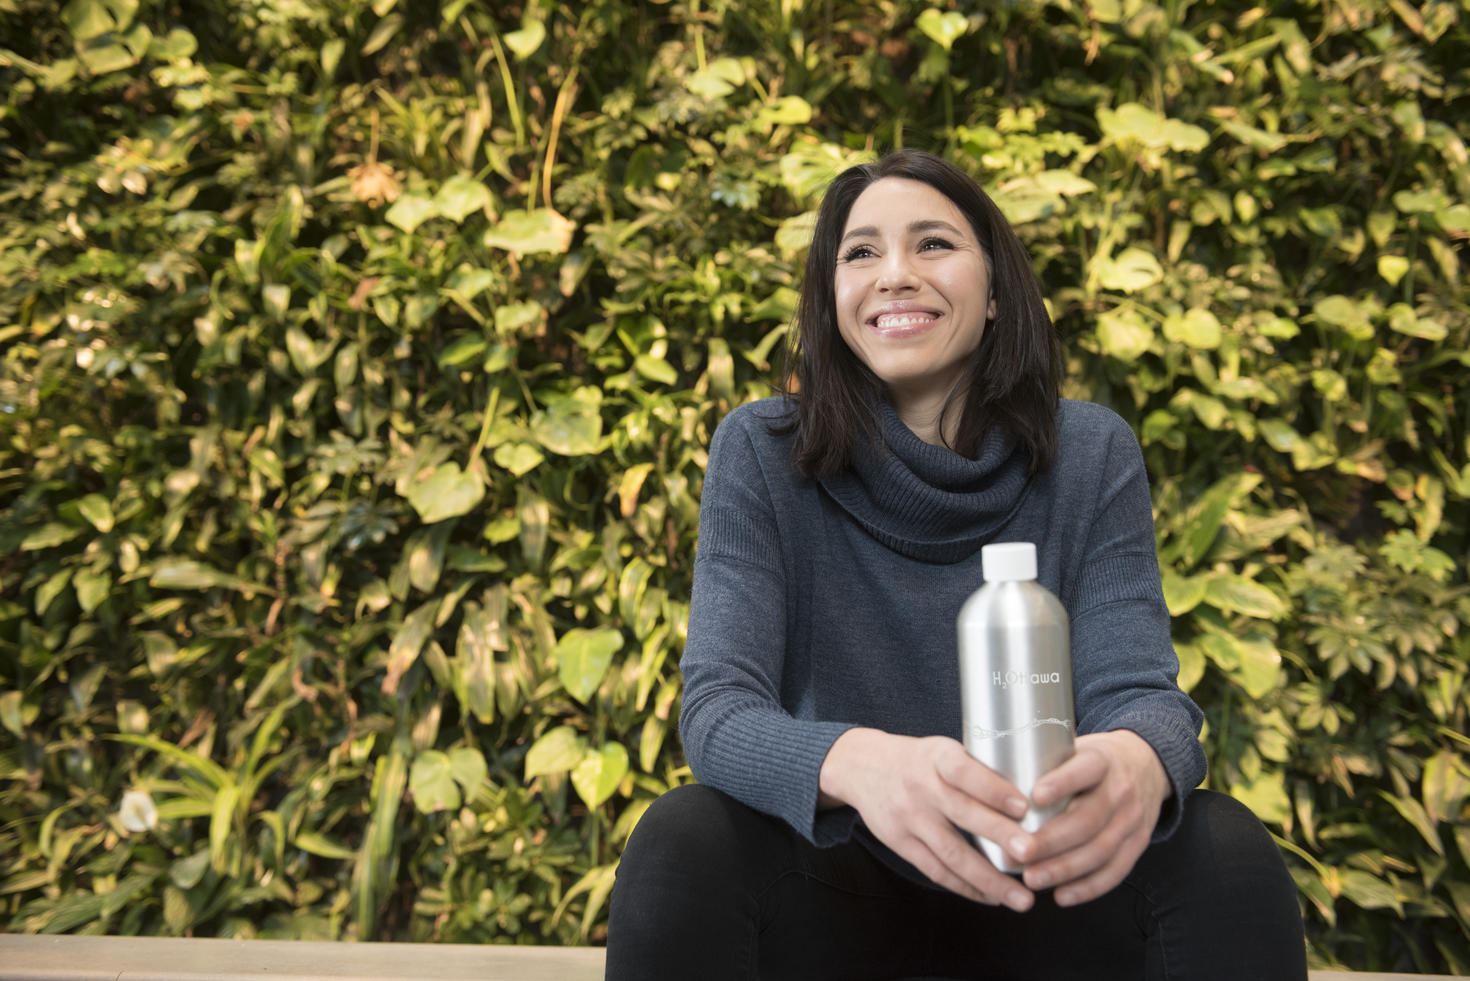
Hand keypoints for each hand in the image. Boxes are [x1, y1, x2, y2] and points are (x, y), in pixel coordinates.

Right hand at [818, 728, 1036, 911]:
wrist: (862, 768)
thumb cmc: (919, 759)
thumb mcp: (942, 748)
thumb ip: (977, 768)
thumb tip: (1035, 794)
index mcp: (936, 756)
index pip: (964, 771)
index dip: (992, 788)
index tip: (1024, 806)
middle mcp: (920, 786)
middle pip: (962, 814)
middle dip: (999, 835)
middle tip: (1031, 854)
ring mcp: (908, 817)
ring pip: (951, 852)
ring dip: (988, 879)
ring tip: (1022, 899)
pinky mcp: (899, 842)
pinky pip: (936, 870)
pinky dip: (966, 887)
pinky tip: (991, 898)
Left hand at [1012, 730, 1169, 906]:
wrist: (1146, 765)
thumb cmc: (1093, 760)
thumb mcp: (1076, 747)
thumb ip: (1043, 762)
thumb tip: (987, 778)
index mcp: (1102, 760)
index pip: (1084, 770)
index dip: (1061, 783)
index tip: (1033, 797)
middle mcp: (1120, 790)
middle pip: (1087, 819)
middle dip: (1052, 841)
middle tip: (1019, 853)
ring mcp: (1132, 820)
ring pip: (1100, 850)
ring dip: (1064, 869)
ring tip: (1032, 879)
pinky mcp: (1138, 844)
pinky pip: (1116, 871)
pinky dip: (1088, 887)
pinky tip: (1061, 896)